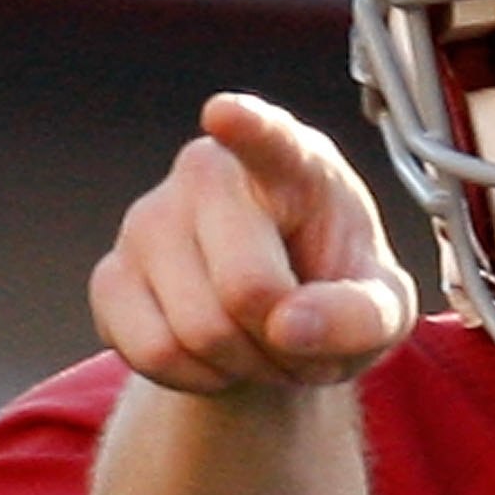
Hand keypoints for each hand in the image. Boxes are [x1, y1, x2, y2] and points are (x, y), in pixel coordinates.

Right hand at [92, 93, 416, 394]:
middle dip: (281, 342)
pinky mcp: (111, 276)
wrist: (277, 327)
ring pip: (196, 332)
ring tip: (258, 342)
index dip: (249, 128)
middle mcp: (209, 174)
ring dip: (242, 365)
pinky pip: (153, 354)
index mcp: (293, 162)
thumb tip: (288, 324)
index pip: (269, 139)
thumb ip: (361, 316)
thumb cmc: (336, 295)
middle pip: (247, 288)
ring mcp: (149, 220)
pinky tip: (213, 356)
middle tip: (296, 336)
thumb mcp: (383, 312)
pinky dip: (197, 379)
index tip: (226, 115)